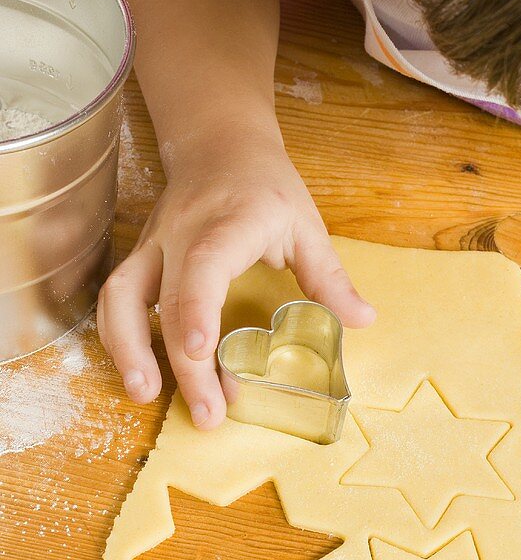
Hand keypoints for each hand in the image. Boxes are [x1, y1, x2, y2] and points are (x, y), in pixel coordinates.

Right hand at [97, 136, 374, 428]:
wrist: (218, 145)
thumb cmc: (266, 187)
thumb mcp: (306, 224)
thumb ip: (329, 276)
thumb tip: (364, 320)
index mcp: (230, 222)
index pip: (204, 263)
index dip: (198, 308)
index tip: (200, 351)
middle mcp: (181, 233)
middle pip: (166, 297)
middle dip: (181, 362)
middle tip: (207, 414)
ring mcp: (154, 245)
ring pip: (120, 294)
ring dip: (126, 348)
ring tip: (145, 395)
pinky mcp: (140, 259)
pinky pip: (117, 298)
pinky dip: (120, 337)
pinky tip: (141, 373)